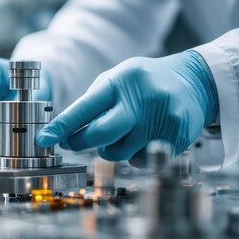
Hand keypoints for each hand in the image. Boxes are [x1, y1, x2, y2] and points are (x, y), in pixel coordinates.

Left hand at [35, 50, 217, 160]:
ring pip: (119, 153)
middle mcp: (142, 99)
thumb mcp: (117, 80)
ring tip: (122, 132)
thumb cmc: (145, 82)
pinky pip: (141, 159)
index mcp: (121, 81)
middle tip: (73, 143)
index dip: (62, 127)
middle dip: (81, 143)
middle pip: (101, 135)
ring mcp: (161, 119)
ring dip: (111, 149)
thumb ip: (93, 103)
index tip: (43, 139)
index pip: (84, 108)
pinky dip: (135, 154)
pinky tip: (144, 136)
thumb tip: (65, 132)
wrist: (195, 81)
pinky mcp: (177, 136)